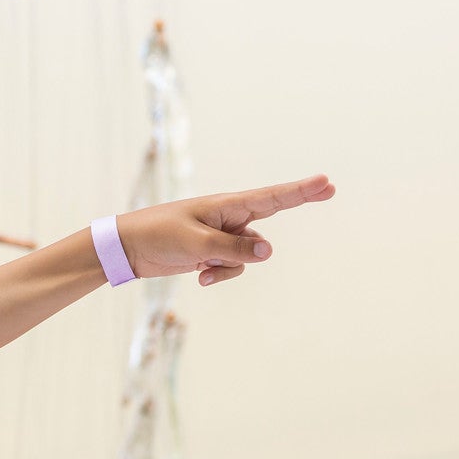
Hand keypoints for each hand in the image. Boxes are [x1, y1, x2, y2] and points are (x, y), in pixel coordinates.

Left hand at [117, 174, 335, 286]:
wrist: (128, 248)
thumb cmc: (158, 235)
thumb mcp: (196, 244)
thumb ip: (233, 249)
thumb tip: (269, 252)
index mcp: (226, 206)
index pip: (271, 198)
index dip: (300, 191)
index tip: (325, 182)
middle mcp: (229, 217)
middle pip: (270, 216)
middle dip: (297, 203)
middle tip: (330, 188)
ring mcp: (223, 235)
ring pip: (248, 255)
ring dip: (231, 267)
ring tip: (203, 268)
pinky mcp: (213, 252)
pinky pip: (232, 267)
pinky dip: (220, 274)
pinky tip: (199, 277)